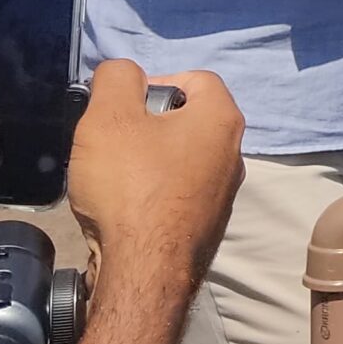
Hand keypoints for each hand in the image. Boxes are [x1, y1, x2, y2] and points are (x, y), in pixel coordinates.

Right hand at [67, 61, 242, 285]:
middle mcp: (233, 154)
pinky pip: (176, 195)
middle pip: (187, 120)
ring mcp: (223, 195)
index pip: (196, 78)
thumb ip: (117, 79)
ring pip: (179, 159)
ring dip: (146, 161)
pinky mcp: (206, 227)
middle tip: (113, 140)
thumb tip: (126, 73)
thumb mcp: (109, 116)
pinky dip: (151, 194)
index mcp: (222, 120)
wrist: (143, 271)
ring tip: (112, 176)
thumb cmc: (130, 186)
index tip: (124, 106)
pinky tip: (123, 209)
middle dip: (146, 124)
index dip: (156, 82)